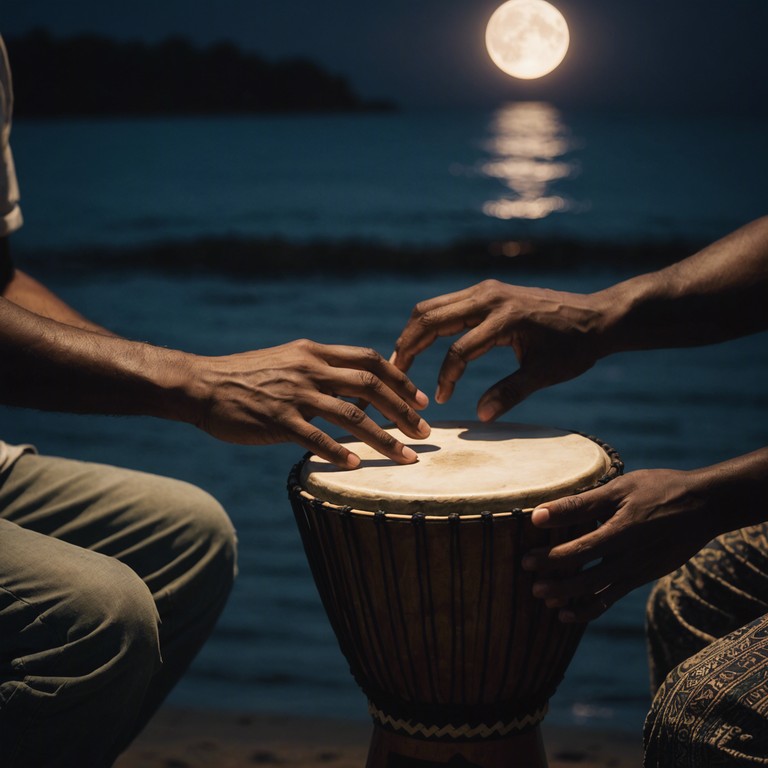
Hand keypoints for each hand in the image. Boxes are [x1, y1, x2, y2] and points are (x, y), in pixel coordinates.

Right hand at [190, 339, 429, 467]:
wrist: (202, 385)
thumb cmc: (247, 376)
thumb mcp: (288, 360)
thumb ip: (321, 368)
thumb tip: (356, 386)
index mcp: (315, 352)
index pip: (370, 360)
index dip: (401, 379)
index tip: (421, 398)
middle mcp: (310, 369)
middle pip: (371, 386)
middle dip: (404, 410)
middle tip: (425, 432)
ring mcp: (295, 394)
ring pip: (353, 416)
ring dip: (384, 439)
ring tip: (405, 457)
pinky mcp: (278, 420)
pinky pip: (317, 438)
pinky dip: (339, 453)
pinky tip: (355, 467)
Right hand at [393, 279, 606, 419]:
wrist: (597, 316)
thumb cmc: (575, 348)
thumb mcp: (545, 374)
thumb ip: (510, 393)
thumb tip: (480, 417)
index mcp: (505, 318)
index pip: (458, 350)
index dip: (446, 378)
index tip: (441, 401)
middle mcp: (489, 297)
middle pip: (431, 319)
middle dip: (408, 348)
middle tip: (394, 375)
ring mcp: (486, 290)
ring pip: (432, 308)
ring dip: (412, 333)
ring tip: (400, 360)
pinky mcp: (486, 291)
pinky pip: (445, 304)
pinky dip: (428, 324)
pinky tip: (422, 345)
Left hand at [521, 469, 720, 621]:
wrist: (705, 506)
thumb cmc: (659, 490)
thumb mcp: (620, 489)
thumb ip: (580, 504)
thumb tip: (540, 514)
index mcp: (622, 532)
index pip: (579, 551)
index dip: (550, 558)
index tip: (526, 560)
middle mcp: (630, 558)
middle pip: (586, 578)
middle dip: (556, 584)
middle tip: (531, 585)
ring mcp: (639, 571)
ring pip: (599, 593)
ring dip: (571, 600)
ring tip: (546, 602)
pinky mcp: (644, 576)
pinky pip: (613, 598)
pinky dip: (591, 608)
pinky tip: (569, 614)